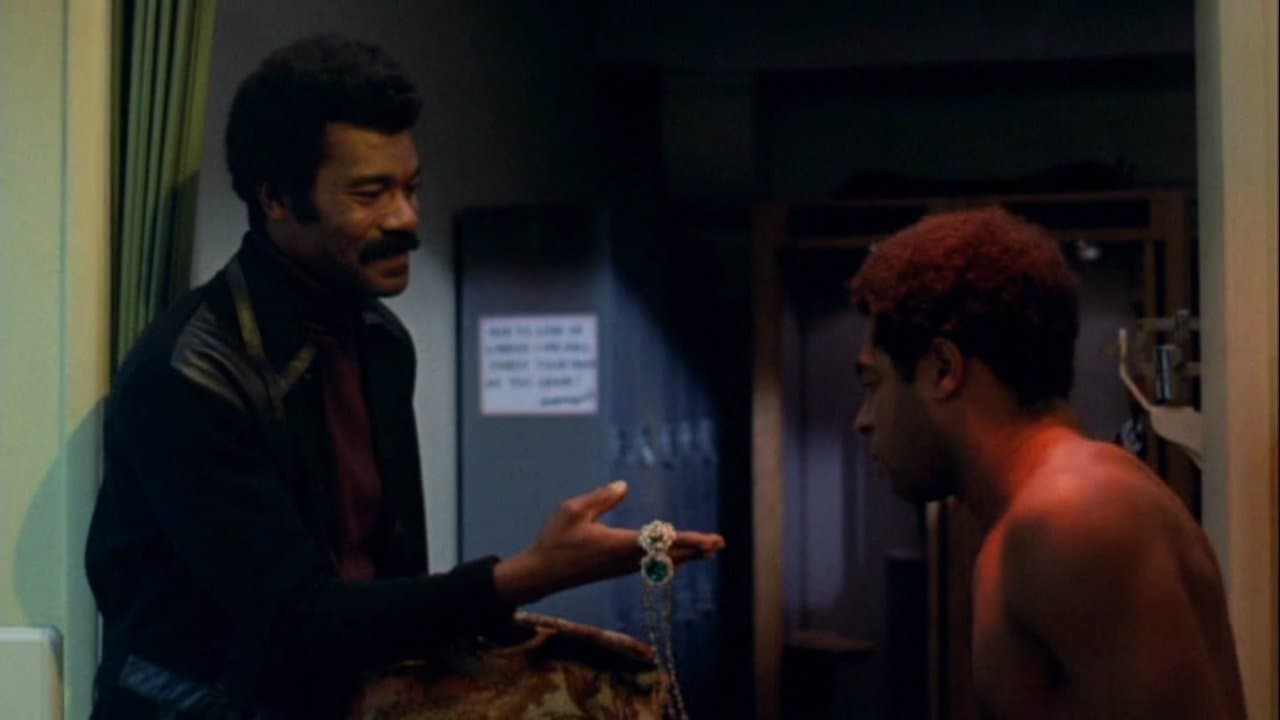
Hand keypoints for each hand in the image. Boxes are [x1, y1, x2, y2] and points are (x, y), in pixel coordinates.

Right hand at [493, 480, 724, 604]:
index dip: (689, 540)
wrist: (541, 574)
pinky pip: (650, 565)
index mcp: (620, 544)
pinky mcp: (615, 569)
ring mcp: (621, 567)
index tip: (710, 540)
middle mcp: (626, 559)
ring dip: (684, 554)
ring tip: (705, 549)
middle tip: (719, 543)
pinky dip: (668, 558)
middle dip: (696, 549)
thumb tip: (624, 486)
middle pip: (669, 555)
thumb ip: (601, 497)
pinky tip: (672, 555)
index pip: (663, 542)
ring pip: (661, 562)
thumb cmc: (555, 540)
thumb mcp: (573, 510)